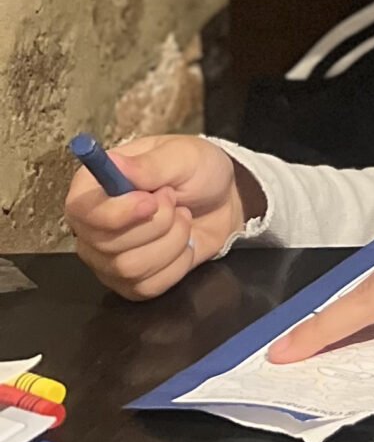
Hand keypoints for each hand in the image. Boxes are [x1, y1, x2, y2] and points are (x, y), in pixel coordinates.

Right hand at [64, 135, 243, 300]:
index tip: (149, 203)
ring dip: (172, 241)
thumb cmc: (197, 172)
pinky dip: (177, 264)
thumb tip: (114, 164)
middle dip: (157, 224)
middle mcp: (92, 226)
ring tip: (182, 218)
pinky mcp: (129, 283)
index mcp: (94, 187)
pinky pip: (149, 286)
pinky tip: (184, 243)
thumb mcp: (183, 156)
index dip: (115, 213)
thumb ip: (150, 164)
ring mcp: (107, 259)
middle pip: (108, 244)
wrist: (222, 202)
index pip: (82, 210)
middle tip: (176, 201)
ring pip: (130, 267)